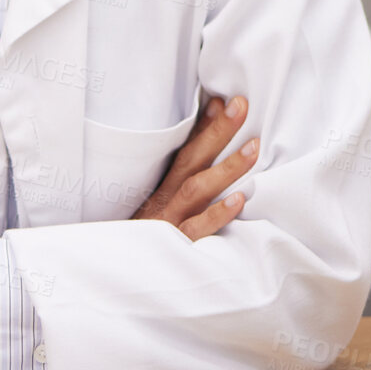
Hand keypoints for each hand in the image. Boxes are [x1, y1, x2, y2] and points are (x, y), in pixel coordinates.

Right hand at [131, 93, 258, 239]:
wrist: (117, 270)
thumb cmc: (150, 234)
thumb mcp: (162, 204)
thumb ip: (186, 178)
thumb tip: (209, 146)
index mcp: (164, 186)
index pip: (186, 148)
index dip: (204, 124)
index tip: (223, 99)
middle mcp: (166, 198)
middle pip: (192, 159)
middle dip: (218, 132)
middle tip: (241, 106)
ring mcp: (170, 220)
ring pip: (197, 190)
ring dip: (225, 167)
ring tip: (253, 148)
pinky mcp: (175, 245)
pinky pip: (196, 229)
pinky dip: (217, 214)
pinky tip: (239, 200)